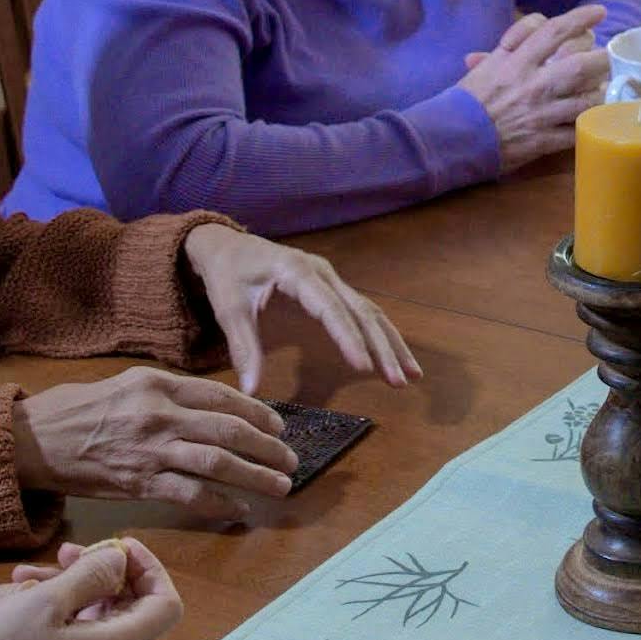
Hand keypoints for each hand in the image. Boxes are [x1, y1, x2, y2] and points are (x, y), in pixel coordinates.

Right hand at [11, 367, 296, 515]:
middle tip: (291, 459)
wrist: (33, 441)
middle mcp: (159, 414)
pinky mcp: (138, 483)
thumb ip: (168, 394)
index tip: (279, 425)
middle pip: (229, 430)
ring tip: (280, 485)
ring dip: (255, 475)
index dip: (257, 413)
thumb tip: (211, 406)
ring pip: (217, 463)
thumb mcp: (126, 385)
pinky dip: (220, 503)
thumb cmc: (78, 410)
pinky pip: (190, 494)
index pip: (221, 397)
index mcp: (157, 384)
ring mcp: (150, 450)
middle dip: (267, 446)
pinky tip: (238, 509)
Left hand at [183, 224, 416, 388]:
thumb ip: (243, 349)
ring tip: (412, 375)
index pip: (330, 308)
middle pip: (362, 310)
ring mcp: (332, 281)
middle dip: (383, 347)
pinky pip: (363, 314)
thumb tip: (251, 391)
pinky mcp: (333, 291)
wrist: (229, 247)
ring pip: (370, 312)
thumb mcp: (229, 310)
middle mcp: (323, 273)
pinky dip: (382, 337)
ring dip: (391, 344)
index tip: (363, 367)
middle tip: (399, 380)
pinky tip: (396, 360)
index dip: (348, 337)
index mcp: (297, 272)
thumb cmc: (228, 276)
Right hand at [460, 5, 611, 170]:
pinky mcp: (543, 141)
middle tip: (613, 55)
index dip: (580, 18)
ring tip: (609, 88)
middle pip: (580, 65)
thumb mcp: (484, 68)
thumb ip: (507, 48)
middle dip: (603, 58)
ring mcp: (541, 114)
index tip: (599, 13)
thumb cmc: (466, 100)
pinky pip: (576, 132)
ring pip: (586, 100)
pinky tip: (597, 120)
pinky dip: (589, 126)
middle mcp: (533, 84)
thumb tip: (525, 35)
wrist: (452, 137)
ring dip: (601, 93)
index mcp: (517, 62)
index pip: (554, 31)